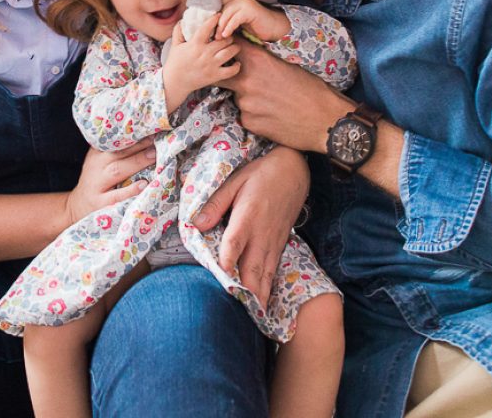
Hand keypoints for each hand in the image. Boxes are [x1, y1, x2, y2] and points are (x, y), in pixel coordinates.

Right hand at [65, 138, 155, 224]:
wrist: (77, 207)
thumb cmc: (96, 181)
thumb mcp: (99, 162)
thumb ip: (115, 151)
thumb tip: (144, 137)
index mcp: (96, 154)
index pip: (114, 141)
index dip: (131, 135)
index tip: (148, 128)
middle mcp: (95, 167)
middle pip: (117, 154)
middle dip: (138, 146)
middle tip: (156, 140)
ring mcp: (97, 185)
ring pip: (117, 171)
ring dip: (137, 162)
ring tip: (153, 156)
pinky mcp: (100, 203)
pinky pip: (116, 196)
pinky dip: (130, 190)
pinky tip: (143, 184)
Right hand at [162, 13, 239, 110]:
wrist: (175, 82)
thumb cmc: (174, 63)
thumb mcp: (175, 45)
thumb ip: (178, 31)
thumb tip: (183, 20)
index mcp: (195, 44)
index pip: (207, 27)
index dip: (214, 19)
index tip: (219, 15)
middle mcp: (205, 53)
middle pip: (224, 40)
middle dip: (228, 35)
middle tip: (228, 35)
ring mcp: (211, 65)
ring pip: (230, 52)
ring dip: (234, 47)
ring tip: (233, 46)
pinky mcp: (215, 76)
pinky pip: (231, 70)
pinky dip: (236, 66)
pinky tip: (236, 63)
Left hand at [193, 146, 309, 305]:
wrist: (294, 172)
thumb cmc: (261, 174)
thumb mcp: (235, 181)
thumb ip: (216, 203)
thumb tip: (196, 224)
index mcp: (247, 216)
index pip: (235, 243)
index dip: (227, 262)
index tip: (221, 279)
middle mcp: (261, 234)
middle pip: (252, 267)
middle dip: (245, 291)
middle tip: (235, 312)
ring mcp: (273, 241)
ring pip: (265, 273)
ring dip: (258, 296)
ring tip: (252, 318)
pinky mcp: (280, 245)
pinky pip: (273, 270)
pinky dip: (268, 288)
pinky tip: (263, 303)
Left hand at [216, 0, 290, 41]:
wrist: (273, 27)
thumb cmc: (255, 26)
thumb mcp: (238, 23)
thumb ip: (227, 20)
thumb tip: (211, 28)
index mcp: (234, 0)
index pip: (218, 5)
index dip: (211, 16)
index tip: (207, 28)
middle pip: (220, 10)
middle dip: (214, 23)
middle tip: (212, 35)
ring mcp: (244, 3)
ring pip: (226, 14)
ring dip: (220, 27)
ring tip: (218, 37)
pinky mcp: (249, 10)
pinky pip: (235, 19)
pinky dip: (229, 27)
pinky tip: (226, 35)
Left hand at [226, 38, 351, 151]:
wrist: (326, 121)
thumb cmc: (312, 90)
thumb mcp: (287, 66)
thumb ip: (262, 61)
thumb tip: (248, 58)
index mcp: (258, 61)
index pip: (231, 47)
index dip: (229, 49)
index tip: (230, 51)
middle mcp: (247, 80)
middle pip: (223, 74)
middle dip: (229, 76)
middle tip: (245, 80)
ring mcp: (245, 103)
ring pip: (238, 97)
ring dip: (248, 98)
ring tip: (271, 102)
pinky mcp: (248, 122)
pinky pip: (245, 115)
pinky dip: (254, 114)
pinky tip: (272, 116)